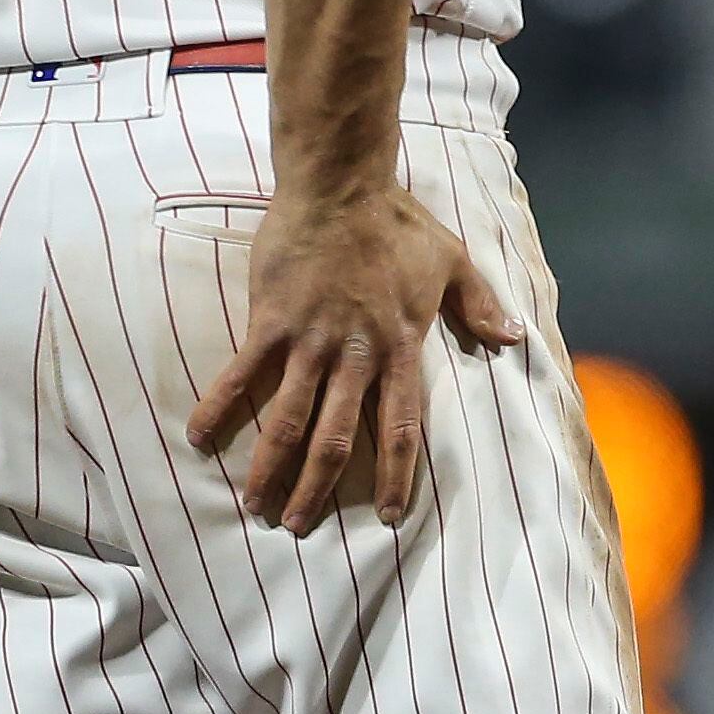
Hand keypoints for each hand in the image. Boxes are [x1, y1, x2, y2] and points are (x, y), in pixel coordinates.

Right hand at [185, 185, 522, 533]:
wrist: (342, 187)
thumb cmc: (398, 224)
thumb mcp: (454, 263)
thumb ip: (481, 307)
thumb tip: (515, 339)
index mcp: (400, 348)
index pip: (403, 427)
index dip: (399, 474)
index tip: (392, 514)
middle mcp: (356, 355)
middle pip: (338, 439)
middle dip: (318, 488)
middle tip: (300, 525)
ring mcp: (310, 341)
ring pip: (289, 420)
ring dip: (271, 466)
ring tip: (255, 504)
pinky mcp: (271, 322)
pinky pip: (242, 375)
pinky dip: (219, 408)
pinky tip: (198, 439)